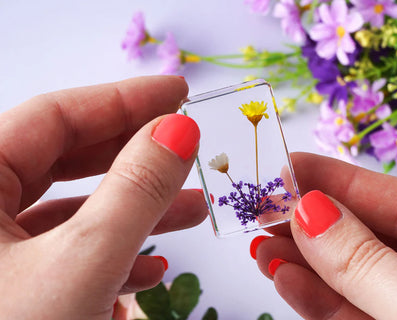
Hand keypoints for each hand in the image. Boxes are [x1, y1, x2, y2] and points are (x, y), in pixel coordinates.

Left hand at [0, 76, 207, 318]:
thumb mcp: (83, 260)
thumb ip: (135, 191)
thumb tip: (179, 130)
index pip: (53, 117)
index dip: (123, 100)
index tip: (179, 93)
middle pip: (64, 161)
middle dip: (136, 155)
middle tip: (187, 144)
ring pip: (73, 213)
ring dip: (137, 211)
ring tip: (194, 211)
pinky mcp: (12, 290)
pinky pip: (65, 256)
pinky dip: (112, 256)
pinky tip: (151, 270)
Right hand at [252, 152, 396, 318]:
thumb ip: (370, 264)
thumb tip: (311, 213)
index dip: (342, 182)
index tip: (290, 168)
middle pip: (372, 239)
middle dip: (314, 225)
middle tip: (266, 209)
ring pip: (356, 279)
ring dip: (305, 264)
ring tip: (263, 247)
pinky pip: (354, 315)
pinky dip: (318, 299)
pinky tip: (286, 279)